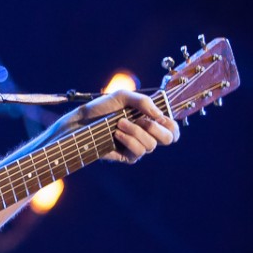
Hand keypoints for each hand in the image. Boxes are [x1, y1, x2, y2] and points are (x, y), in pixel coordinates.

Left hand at [62, 89, 179, 163]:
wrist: (81, 121)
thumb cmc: (101, 108)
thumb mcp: (122, 96)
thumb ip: (143, 101)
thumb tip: (159, 115)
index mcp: (149, 119)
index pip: (172, 127)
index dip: (171, 123)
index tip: (161, 117)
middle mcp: (146, 134)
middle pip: (169, 138)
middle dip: (156, 128)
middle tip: (141, 119)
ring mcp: (137, 146)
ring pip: (151, 145)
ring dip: (136, 131)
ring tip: (120, 123)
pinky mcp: (127, 156)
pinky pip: (138, 152)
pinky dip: (129, 140)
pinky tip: (117, 134)